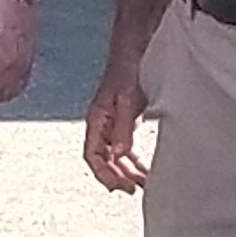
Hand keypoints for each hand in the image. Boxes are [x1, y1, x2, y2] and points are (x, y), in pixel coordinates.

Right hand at [82, 57, 151, 192]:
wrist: (134, 46)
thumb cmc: (126, 65)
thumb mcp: (126, 98)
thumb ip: (123, 126)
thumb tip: (121, 152)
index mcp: (96, 119)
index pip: (92, 155)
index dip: (104, 173)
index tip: (119, 187)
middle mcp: (102, 123)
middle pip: (103, 159)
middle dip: (117, 177)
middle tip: (133, 190)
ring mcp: (113, 121)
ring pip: (115, 154)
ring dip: (126, 171)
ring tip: (141, 184)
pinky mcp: (125, 117)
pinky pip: (125, 145)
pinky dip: (133, 159)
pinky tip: (142, 168)